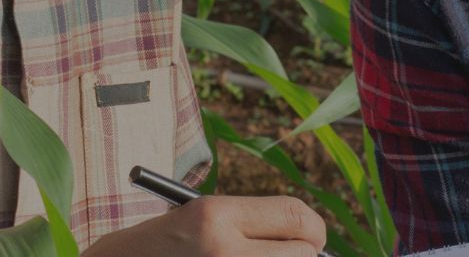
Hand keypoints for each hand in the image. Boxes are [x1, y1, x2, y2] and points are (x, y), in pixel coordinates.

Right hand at [83, 195, 327, 256]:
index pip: (296, 215)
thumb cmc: (157, 248)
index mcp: (215, 215)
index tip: (309, 236)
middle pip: (303, 253)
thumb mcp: (196, 219)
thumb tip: (310, 241)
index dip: (312, 228)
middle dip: (303, 255)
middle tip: (293, 256)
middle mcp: (224, 249)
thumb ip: (249, 224)